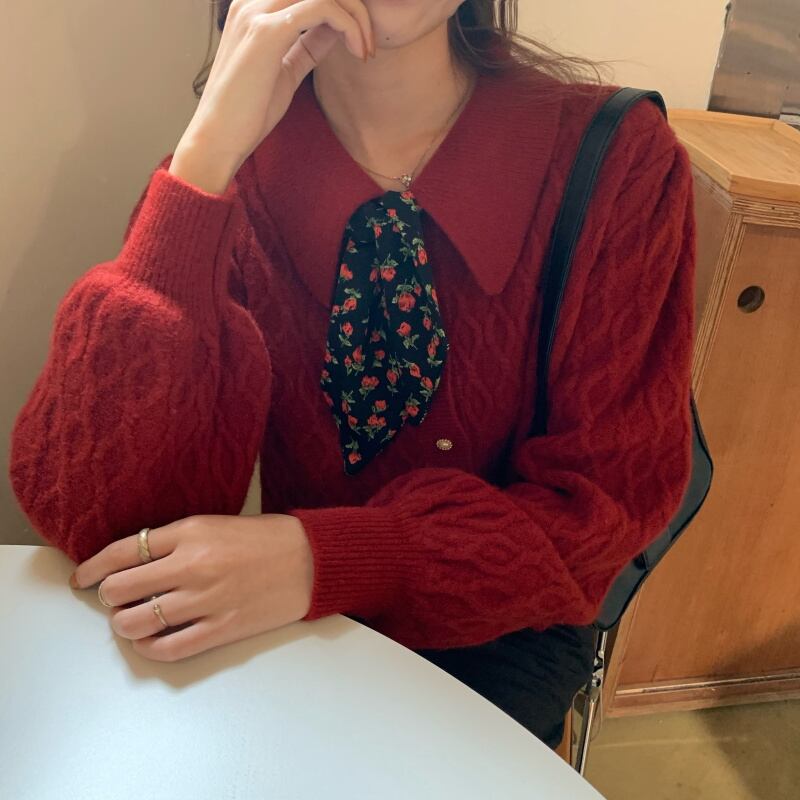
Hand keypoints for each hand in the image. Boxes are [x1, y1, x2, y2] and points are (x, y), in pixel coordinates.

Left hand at [69, 514, 313, 661]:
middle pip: (120, 589)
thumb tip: (133, 563)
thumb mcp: (215, 523)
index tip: (83, 577)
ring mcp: (207, 599)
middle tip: (115, 599)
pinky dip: (151, 648)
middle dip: (108, 596)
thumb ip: (174, 540)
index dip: (93, 567)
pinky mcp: (222, 629)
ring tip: (131, 620)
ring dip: (124, 624)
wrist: (311, 560)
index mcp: (190, 532)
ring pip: (137, 622)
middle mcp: (193, 565)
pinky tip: (152, 640)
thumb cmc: (265, 538)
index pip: (123, 551)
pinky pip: (170, 648)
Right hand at [176, 0, 374, 183]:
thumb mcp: (287, 70)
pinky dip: (348, 26)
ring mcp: (257, 13)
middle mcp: (252, 2)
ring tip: (365, 49)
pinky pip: (322, 8)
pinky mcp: (268, 32)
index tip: (359, 42)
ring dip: (355, 14)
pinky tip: (357, 51)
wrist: (220, 137)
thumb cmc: (248, 112)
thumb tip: (337, 30)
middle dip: (352, 7)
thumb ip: (308, 45)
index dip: (340, 10)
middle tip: (367, 44)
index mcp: (254, 9)